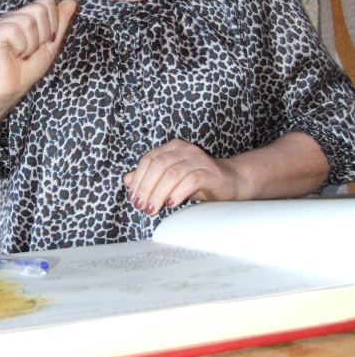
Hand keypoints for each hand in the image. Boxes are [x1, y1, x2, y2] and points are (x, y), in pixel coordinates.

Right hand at [0, 0, 76, 116]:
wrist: (10, 90)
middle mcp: (11, 16)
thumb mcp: (51, 45)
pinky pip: (15, 30)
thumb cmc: (27, 69)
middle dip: (44, 34)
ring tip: (22, 54)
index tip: (44, 42)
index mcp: (24, 16)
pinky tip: (13, 54)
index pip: (47, 2)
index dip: (53, 23)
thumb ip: (60, 24)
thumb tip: (72, 2)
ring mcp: (0, 23)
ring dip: (31, 44)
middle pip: (40, 9)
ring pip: (29, 21)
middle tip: (32, 50)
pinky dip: (20, 46)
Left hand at [123, 139, 243, 215]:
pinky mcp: (210, 171)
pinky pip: (190, 180)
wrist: (231, 180)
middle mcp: (184, 149)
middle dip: (146, 188)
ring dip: (159, 193)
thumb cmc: (198, 180)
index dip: (138, 179)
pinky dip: (178, 192)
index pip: (148, 160)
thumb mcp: (170, 179)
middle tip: (142, 206)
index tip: (133, 198)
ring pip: (172, 174)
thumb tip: (126, 179)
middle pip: (158, 166)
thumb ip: (149, 178)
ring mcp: (198, 159)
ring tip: (153, 208)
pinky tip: (171, 203)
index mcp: (172, 148)